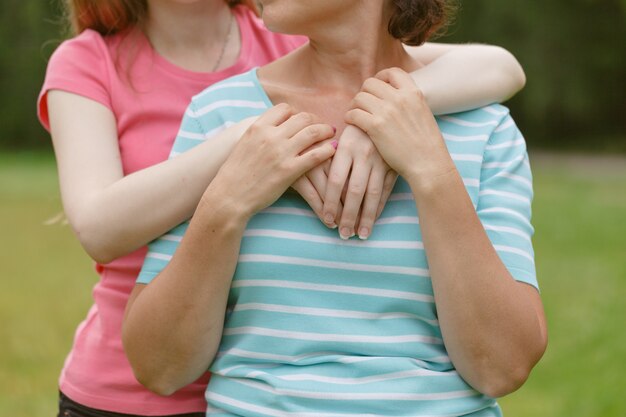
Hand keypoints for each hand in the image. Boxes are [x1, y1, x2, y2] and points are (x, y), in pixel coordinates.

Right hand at [210, 104, 335, 216]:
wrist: (229, 197)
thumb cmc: (234, 175)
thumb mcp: (243, 146)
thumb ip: (258, 135)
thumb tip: (269, 129)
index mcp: (257, 127)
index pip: (284, 109)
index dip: (295, 114)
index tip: (302, 121)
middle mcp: (270, 136)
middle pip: (302, 118)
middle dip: (314, 120)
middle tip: (321, 126)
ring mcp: (281, 152)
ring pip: (312, 132)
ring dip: (325, 131)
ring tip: (332, 134)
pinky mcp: (290, 170)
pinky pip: (316, 155)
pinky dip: (327, 150)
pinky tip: (332, 150)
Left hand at [323, 125, 396, 239]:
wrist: (384, 110)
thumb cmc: (354, 126)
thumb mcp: (340, 135)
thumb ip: (328, 157)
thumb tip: (314, 185)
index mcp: (346, 148)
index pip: (335, 181)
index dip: (331, 203)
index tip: (327, 220)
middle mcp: (364, 155)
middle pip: (354, 192)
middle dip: (348, 216)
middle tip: (344, 235)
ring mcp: (381, 161)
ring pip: (372, 194)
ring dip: (367, 217)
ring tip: (361, 234)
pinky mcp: (393, 165)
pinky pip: (386, 190)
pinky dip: (380, 206)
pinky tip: (374, 219)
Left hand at [345, 68, 454, 185]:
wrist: (428, 164)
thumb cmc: (427, 145)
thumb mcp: (423, 114)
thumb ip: (409, 102)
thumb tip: (394, 97)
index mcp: (414, 93)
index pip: (392, 72)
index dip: (380, 78)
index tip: (376, 88)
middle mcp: (400, 98)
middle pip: (370, 83)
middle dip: (364, 93)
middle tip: (363, 105)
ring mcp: (387, 111)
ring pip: (359, 97)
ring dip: (354, 105)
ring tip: (355, 114)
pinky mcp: (376, 127)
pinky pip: (354, 113)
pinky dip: (349, 117)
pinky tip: (351, 123)